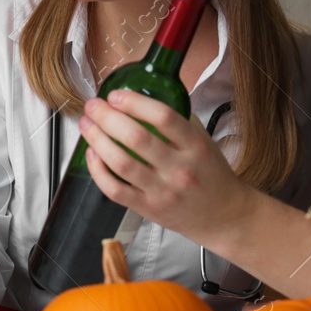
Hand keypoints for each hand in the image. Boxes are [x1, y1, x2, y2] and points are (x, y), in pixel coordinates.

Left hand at [77, 90, 252, 238]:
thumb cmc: (210, 174)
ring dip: (97, 140)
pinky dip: (98, 170)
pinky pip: (115, 189)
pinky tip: (92, 154)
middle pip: (136, 138)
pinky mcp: (148, 209)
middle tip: (93, 106)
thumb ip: (177, 121)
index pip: (163, 117)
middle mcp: (179, 169)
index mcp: (195, 146)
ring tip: (87, 124)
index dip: (134, 103)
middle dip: (107, 117)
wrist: (223, 215)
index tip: (115, 95)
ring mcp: (163, 191)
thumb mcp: (203, 142)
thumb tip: (140, 97)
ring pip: (121, 163)